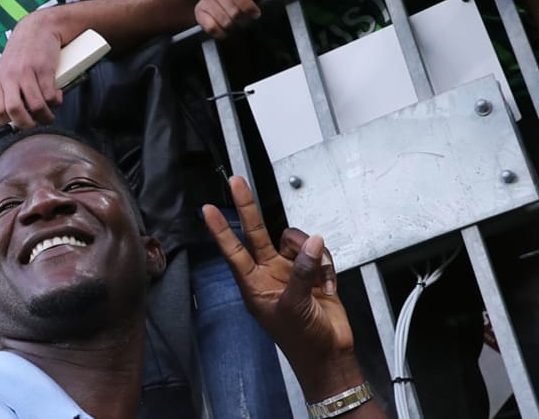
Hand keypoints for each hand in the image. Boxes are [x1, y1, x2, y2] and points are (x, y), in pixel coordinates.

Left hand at [0, 12, 63, 127]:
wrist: (39, 27)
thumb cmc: (23, 52)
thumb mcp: (6, 69)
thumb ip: (7, 90)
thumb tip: (13, 116)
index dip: (9, 122)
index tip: (18, 122)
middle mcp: (10, 76)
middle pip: (14, 111)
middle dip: (27, 123)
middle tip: (35, 123)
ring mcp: (27, 72)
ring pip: (36, 106)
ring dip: (46, 116)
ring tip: (49, 114)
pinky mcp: (44, 69)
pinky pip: (50, 96)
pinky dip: (55, 102)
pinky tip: (56, 96)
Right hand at [196, 0, 266, 39]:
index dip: (248, 7)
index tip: (256, 14)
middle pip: (232, 11)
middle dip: (244, 20)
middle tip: (248, 21)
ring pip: (224, 21)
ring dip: (235, 27)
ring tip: (238, 24)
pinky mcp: (199, 12)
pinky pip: (211, 28)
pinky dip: (222, 33)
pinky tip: (227, 30)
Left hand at [202, 177, 356, 396]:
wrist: (330, 356)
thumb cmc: (302, 342)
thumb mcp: (295, 306)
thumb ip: (302, 272)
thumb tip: (311, 243)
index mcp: (254, 285)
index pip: (233, 251)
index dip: (221, 230)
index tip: (207, 210)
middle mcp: (269, 274)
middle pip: (256, 233)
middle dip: (248, 208)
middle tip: (236, 183)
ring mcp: (291, 272)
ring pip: (296, 241)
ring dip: (313, 254)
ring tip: (320, 279)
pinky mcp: (313, 273)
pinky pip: (318, 253)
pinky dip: (326, 266)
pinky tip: (328, 286)